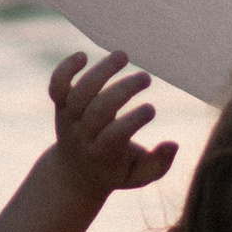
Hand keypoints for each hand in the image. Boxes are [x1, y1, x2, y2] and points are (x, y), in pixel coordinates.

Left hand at [48, 50, 177, 206]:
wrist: (73, 174)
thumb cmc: (114, 170)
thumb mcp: (138, 176)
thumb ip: (158, 164)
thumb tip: (174, 145)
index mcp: (101, 155)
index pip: (114, 136)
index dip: (133, 121)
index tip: (151, 109)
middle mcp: (81, 135)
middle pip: (98, 110)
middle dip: (123, 90)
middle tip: (146, 78)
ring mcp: (69, 118)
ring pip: (80, 92)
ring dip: (101, 71)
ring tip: (123, 56)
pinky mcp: (61, 105)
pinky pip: (57, 85)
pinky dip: (65, 69)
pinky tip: (83, 56)